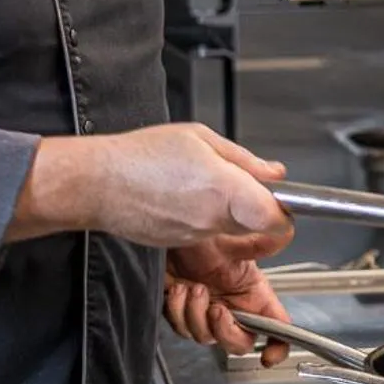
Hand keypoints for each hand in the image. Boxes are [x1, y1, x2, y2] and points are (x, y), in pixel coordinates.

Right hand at [12, 122, 290, 247]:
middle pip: (257, 224)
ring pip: (231, 230)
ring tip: (202, 183)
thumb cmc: (141, 154)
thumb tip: (274, 173)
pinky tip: (183, 196)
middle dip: (256, 205)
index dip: (286, 211)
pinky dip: (204, 218)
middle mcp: (213, 220)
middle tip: (240, 180)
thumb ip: (244, 159)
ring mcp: (195, 237)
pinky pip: (206, 234)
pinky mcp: (180, 244)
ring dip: (229, 210)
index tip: (281, 199)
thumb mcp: (200, 138)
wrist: (97, 183)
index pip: (277, 219)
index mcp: (225, 190)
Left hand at [165, 232, 294, 365]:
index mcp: (254, 291)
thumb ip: (261, 239)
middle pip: (239, 342)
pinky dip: (178, 312)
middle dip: (226, 332)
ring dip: (196, 316)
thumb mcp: (234, 235)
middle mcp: (233, 304)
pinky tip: (177, 290)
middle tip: (217, 310)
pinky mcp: (182, 310)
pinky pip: (181, 328)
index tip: (268, 356)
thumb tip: (284, 233)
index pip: (277, 326)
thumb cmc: (201, 227)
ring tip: (193, 288)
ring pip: (206, 337)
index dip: (278, 345)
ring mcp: (207, 309)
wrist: (164, 227)